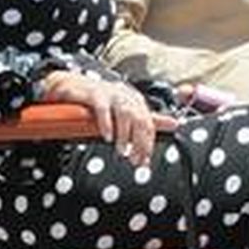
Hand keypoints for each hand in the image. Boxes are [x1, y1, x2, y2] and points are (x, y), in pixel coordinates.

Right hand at [39, 72, 174, 165]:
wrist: (72, 86)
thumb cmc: (101, 102)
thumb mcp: (125, 112)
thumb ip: (148, 120)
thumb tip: (175, 124)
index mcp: (135, 100)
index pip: (149, 123)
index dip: (148, 144)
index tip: (144, 161)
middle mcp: (125, 95)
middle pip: (140, 119)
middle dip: (140, 142)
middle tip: (135, 160)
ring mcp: (110, 93)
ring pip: (124, 114)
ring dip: (125, 135)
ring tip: (122, 151)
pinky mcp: (93, 93)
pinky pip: (103, 108)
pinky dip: (107, 124)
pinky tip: (107, 137)